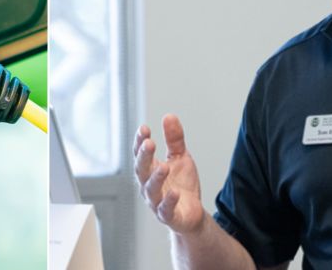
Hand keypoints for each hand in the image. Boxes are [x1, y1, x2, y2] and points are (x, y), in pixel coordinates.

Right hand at [133, 114, 205, 234]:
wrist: (192, 213)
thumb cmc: (182, 184)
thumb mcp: (180, 157)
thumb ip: (174, 139)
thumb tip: (169, 116)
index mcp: (150, 169)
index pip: (140, 153)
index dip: (140, 141)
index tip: (144, 128)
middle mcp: (149, 184)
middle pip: (141, 170)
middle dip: (144, 156)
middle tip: (149, 143)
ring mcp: (157, 201)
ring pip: (151, 190)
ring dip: (156, 178)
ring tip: (164, 166)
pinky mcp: (168, 216)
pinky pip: (165, 210)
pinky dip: (169, 201)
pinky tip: (175, 192)